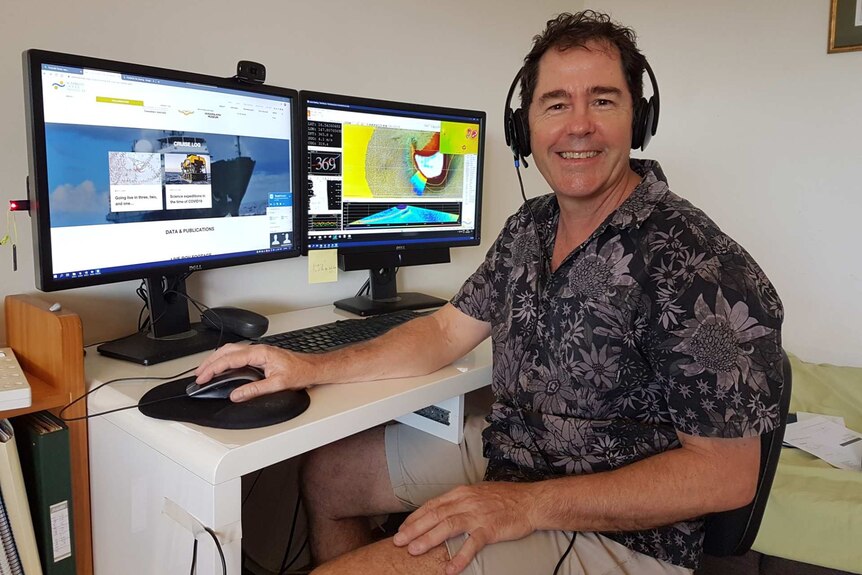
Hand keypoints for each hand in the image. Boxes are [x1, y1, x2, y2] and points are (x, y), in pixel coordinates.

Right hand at [194, 343, 313, 401]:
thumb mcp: (277, 384)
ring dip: (216, 360)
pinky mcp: (260, 356)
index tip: (203, 377)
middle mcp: (258, 349)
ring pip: (230, 351)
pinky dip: (225, 361)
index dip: (214, 368)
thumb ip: (255, 389)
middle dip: (210, 362)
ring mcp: (258, 352)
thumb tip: (236, 395)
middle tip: (198, 375)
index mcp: (260, 353)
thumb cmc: (300, 372)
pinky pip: (238, 355)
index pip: (230, 359)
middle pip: (226, 351)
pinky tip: (222, 368)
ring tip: (205, 371)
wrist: (313, 368)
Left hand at [392, 482, 537, 574]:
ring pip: (447, 526)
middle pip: (434, 515)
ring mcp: (477, 515)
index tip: (402, 528)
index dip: (415, 517)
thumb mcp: (477, 493)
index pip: (432, 505)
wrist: (530, 502)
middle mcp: (466, 501)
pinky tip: (450, 568)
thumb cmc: (505, 498)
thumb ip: (460, 501)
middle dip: (414, 529)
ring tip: (414, 551)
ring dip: (428, 539)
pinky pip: (472, 544)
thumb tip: (441, 511)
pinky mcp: (490, 529)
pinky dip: (460, 556)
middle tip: (398, 541)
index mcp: (461, 492)